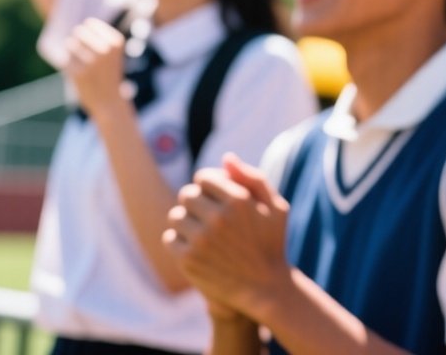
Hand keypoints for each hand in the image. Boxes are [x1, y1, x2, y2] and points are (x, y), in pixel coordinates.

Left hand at [63, 18, 130, 119]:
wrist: (109, 101)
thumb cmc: (108, 72)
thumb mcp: (111, 51)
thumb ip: (97, 36)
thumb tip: (78, 27)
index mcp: (117, 42)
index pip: (90, 23)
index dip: (87, 32)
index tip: (94, 45)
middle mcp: (106, 49)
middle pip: (79, 32)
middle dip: (78, 40)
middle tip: (85, 53)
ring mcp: (92, 61)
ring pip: (70, 44)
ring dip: (72, 51)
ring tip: (82, 62)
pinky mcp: (79, 73)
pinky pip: (66, 60)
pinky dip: (70, 65)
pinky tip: (80, 73)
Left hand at [164, 154, 291, 321]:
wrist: (264, 286)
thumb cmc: (270, 242)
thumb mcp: (276, 207)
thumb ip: (253, 178)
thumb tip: (226, 158)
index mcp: (239, 199)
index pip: (203, 177)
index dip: (208, 186)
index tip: (216, 199)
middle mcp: (219, 217)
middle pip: (186, 195)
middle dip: (195, 203)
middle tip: (207, 217)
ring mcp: (201, 239)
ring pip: (175, 216)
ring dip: (186, 222)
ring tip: (201, 232)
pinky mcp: (188, 259)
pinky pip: (170, 238)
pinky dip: (179, 242)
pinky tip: (196, 248)